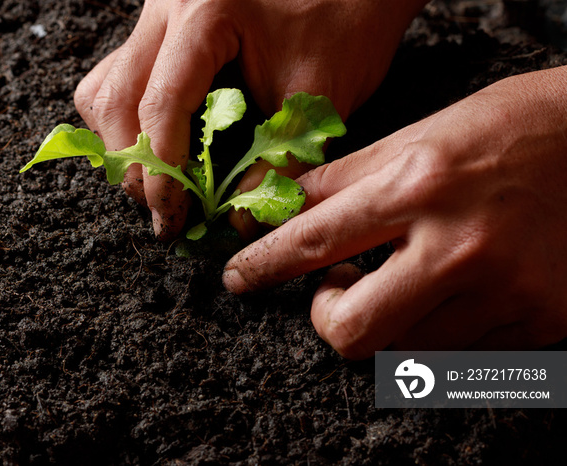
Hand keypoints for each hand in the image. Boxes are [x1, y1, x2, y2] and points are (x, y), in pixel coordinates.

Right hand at [74, 0, 426, 238]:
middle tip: (169, 209)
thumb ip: (277, 162)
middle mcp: (167, 7)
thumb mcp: (319, 95)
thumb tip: (235, 221)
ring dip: (125, 144)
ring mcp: (159, 14)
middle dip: (137, 166)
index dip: (161, 174)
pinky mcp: (163, 27)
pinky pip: (119, 76)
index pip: (160, 106)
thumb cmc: (348, 20)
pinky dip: (130, 119)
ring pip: (105, 88)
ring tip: (164, 180)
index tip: (173, 217)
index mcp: (204, 14)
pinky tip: (163, 143)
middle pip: (114, 100)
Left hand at [223, 66, 566, 358]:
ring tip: (404, 280)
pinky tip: (450, 291)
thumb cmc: (510, 127)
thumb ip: (345, 180)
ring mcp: (505, 291)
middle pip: (352, 330)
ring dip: (388, 322)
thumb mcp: (420, 135)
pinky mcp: (540, 321)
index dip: (262, 264)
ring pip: (404, 352)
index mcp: (420, 185)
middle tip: (335, 290)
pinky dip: (439, 328)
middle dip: (328, 318)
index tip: (239, 278)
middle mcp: (460, 245)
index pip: (314, 240)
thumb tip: (283, 209)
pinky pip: (459, 354)